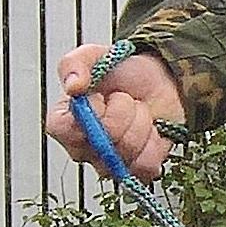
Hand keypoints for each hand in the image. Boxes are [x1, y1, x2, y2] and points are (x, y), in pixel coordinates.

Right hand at [44, 44, 185, 181]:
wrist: (161, 81)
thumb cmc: (124, 73)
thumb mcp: (95, 56)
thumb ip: (75, 64)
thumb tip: (73, 86)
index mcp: (65, 120)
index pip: (63, 129)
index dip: (90, 113)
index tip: (102, 97)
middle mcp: (83, 147)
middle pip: (101, 143)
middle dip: (122, 113)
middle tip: (124, 99)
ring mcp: (109, 163)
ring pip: (125, 153)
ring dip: (141, 124)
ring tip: (137, 112)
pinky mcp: (136, 170)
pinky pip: (145, 166)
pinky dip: (155, 143)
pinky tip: (151, 130)